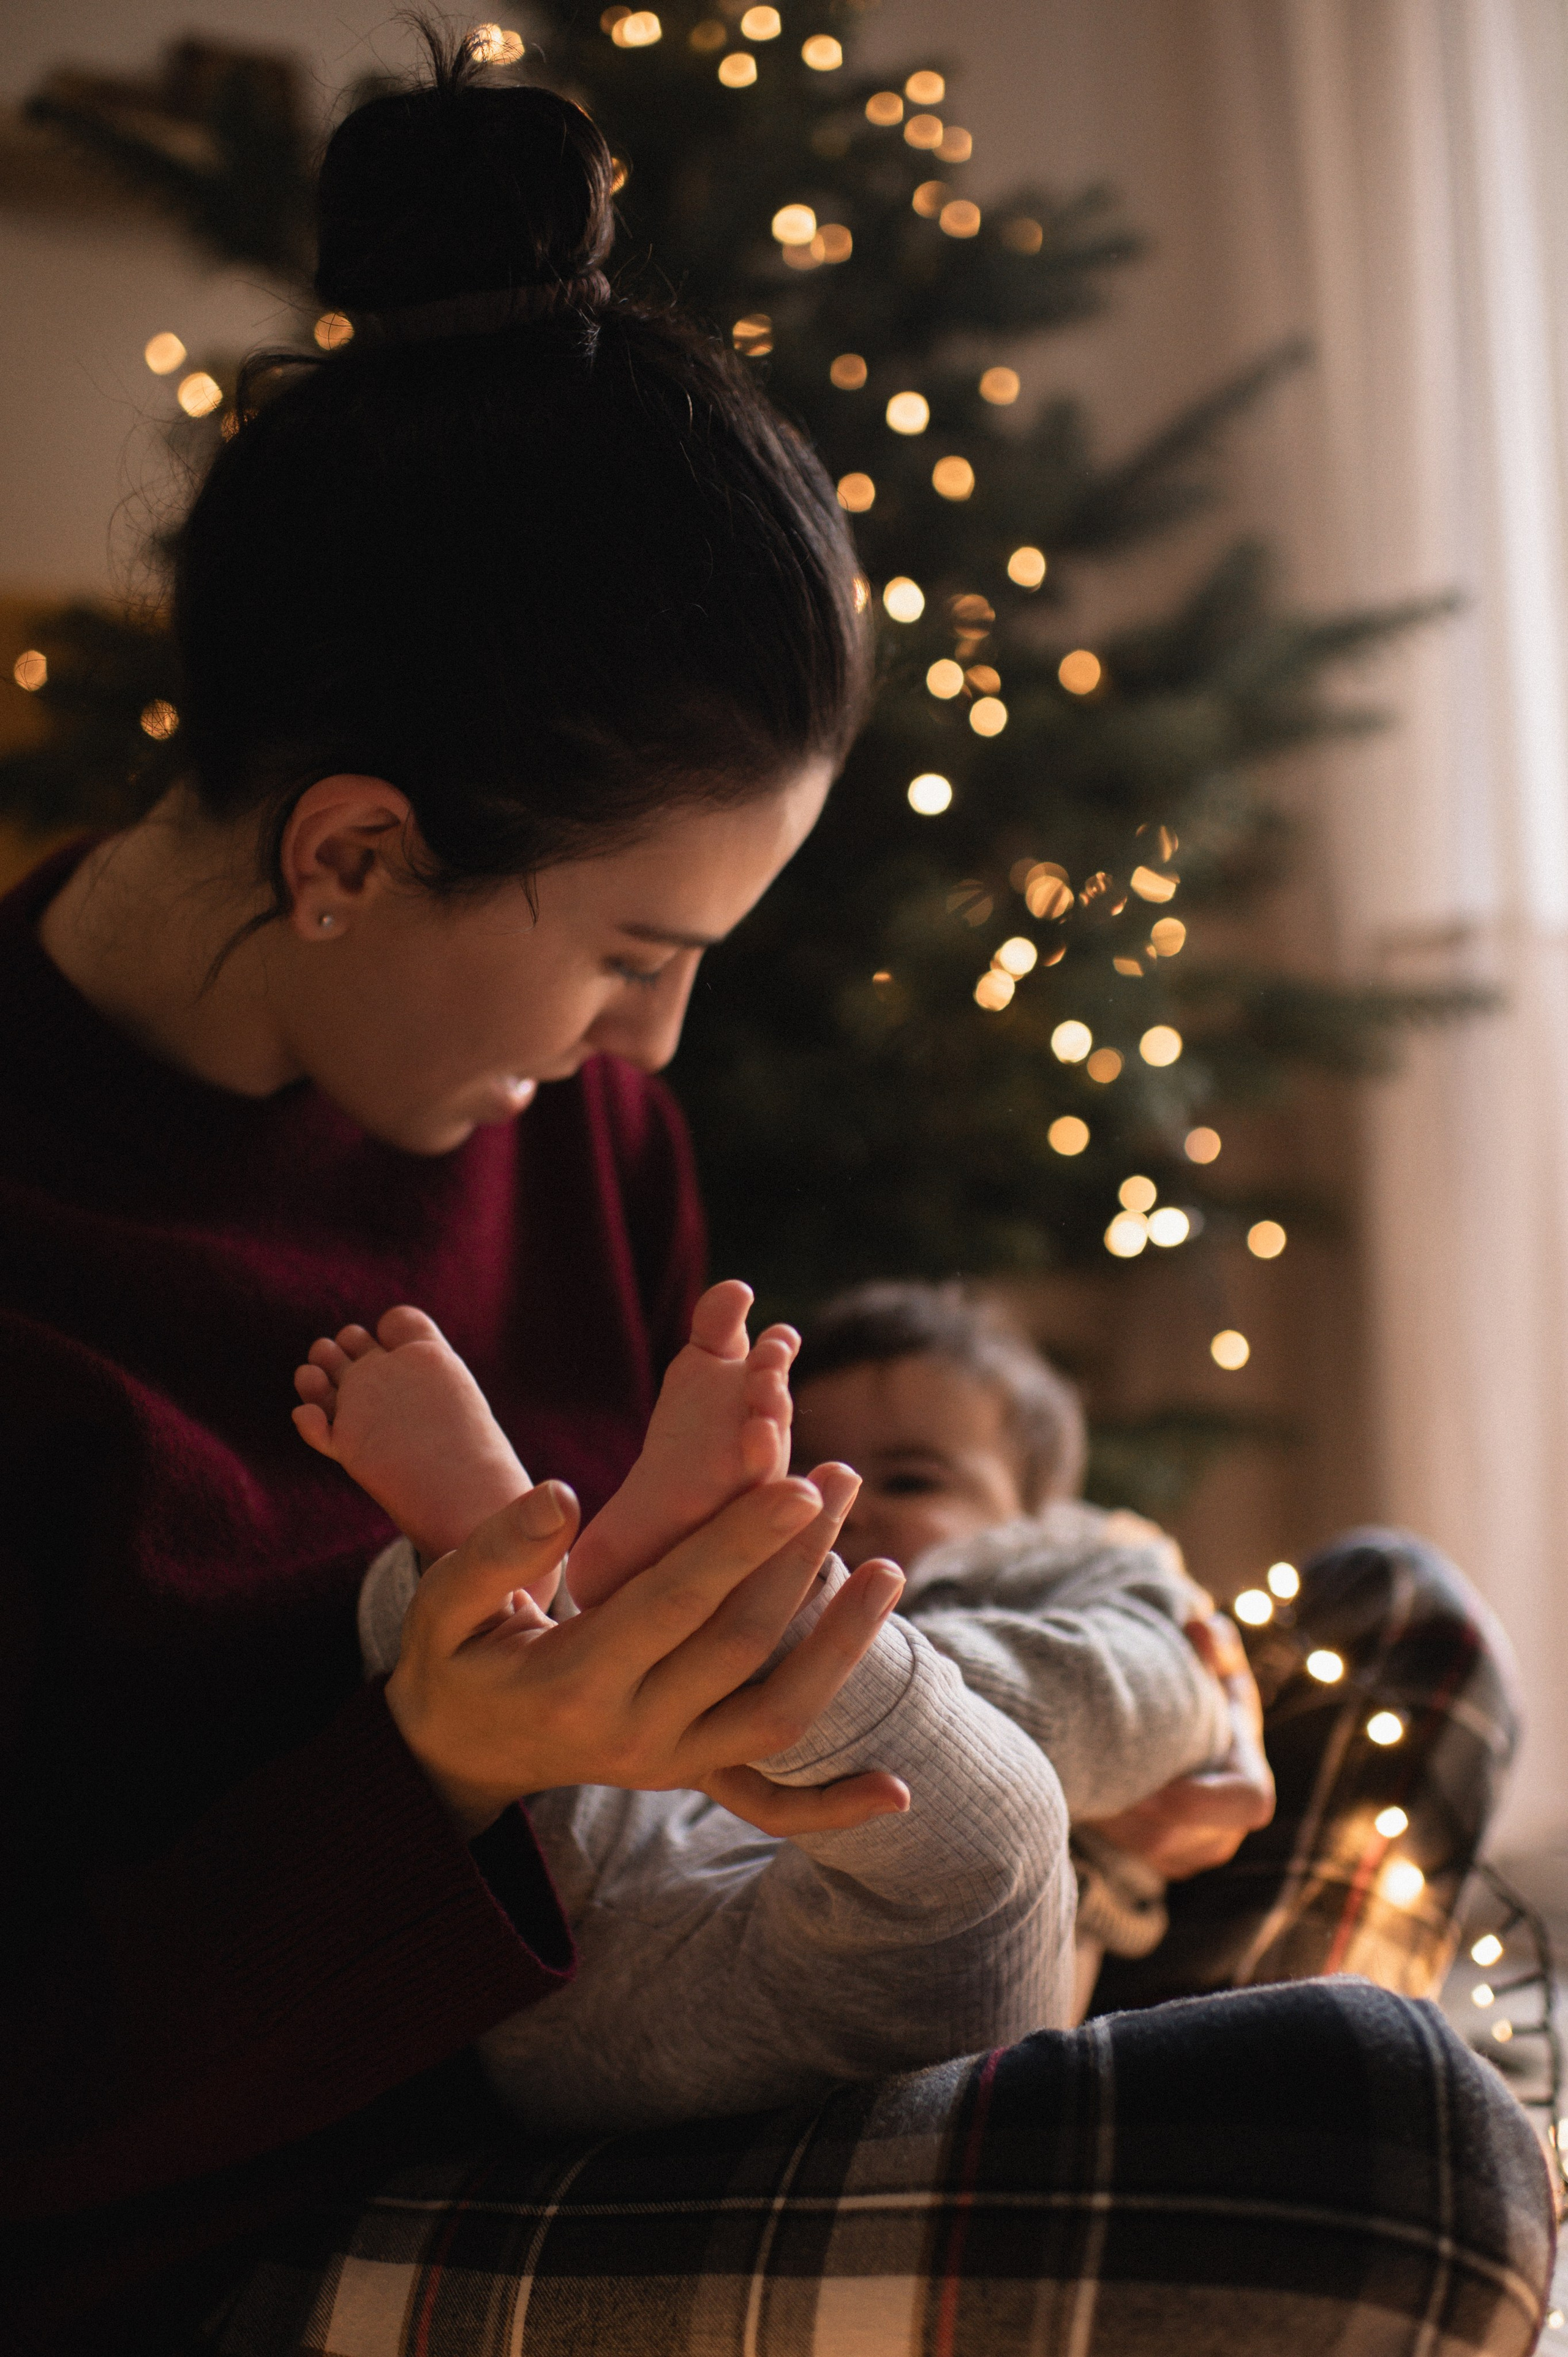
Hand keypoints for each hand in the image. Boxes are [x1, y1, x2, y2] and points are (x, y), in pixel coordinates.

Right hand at [384, 1465, 908, 1838]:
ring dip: (840, 1646)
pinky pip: (770, 1802)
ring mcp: (666, 1764)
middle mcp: (630, 1734)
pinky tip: (894, 1790)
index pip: (675, 1601)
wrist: (454, 1756)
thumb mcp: (443, 1607)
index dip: (740, 1542)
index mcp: (572, 1682)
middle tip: (842, 1479)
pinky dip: (833, 1807)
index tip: (797, 1484)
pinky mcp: (689, 1776)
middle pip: (739, 1645)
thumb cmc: (454, 1660)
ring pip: (774, 1715)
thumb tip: (563, 1496)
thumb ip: (496, 1551)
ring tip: (888, 1569)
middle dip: (799, 1560)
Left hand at [1078, 1613, 1274, 1880]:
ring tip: (1087, 1783)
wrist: (1179, 1718)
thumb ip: (1212, 1642)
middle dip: (1136, 1817)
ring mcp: (1200, 1845)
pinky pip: (1141, 1857)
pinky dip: (1113, 1830)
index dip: (1199, 1800)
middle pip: (1185, 1840)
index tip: (1146, 1785)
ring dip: (1118, 1824)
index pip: (1248, 1802)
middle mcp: (1231, 1818)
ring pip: (1156, 1852)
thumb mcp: (1209, 1655)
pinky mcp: (1171, 1856)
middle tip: (1093, 1781)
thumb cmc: (1197, 1680)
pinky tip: (1092, 1793)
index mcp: (1248, 1768)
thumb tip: (1198, 1625)